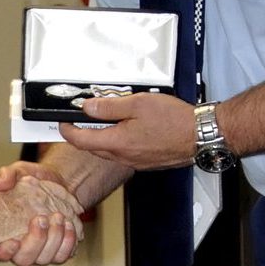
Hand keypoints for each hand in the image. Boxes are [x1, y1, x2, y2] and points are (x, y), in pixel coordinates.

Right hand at [0, 161, 80, 265]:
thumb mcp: (17, 172)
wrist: (56, 183)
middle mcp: (19, 248)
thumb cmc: (31, 179)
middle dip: (35, 242)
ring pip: (44, 259)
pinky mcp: (57, 250)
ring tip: (59, 217)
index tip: (13, 240)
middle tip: (41, 219)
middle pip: (23, 260)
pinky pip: (62, 256)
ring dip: (53, 240)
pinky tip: (69, 225)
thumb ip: (6, 175)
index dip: (3, 252)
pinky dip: (68, 242)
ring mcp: (38, 251)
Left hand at [60, 92, 194, 168]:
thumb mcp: (138, 103)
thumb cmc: (175, 120)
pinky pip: (124, 154)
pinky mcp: (146, 162)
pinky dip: (118, 143)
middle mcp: (124, 157)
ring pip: (109, 151)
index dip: (67, 130)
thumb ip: (109, 107)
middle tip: (82, 118)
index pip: (81, 140)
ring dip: (102, 138)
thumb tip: (88, 108)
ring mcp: (136, 162)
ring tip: (107, 120)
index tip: (63, 122)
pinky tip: (127, 130)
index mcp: (118, 143)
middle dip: (83, 134)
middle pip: (93, 147)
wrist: (201, 135)